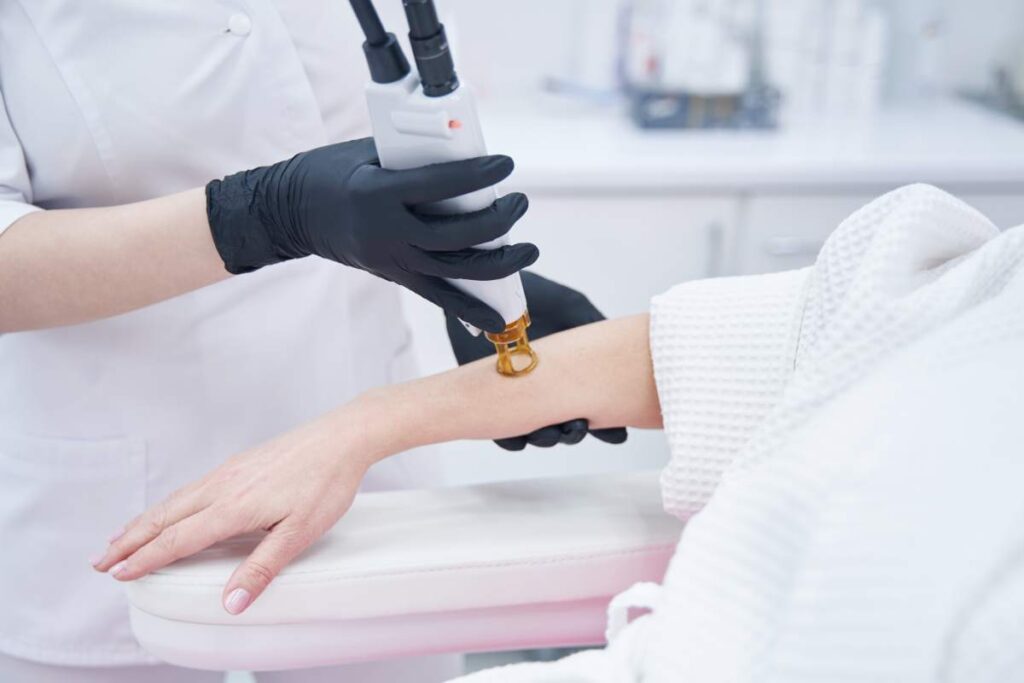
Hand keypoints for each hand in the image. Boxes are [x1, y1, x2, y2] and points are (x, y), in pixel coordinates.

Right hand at [91, 410, 373, 614]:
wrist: (342, 436)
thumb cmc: (326, 483)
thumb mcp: (300, 533)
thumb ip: (263, 568)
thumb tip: (231, 604)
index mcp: (234, 508)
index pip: (178, 539)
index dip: (146, 559)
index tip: (119, 575)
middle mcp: (223, 486)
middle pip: (164, 517)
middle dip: (129, 541)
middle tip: (99, 561)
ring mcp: (229, 471)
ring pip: (175, 499)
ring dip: (144, 520)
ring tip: (120, 537)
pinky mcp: (239, 463)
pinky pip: (191, 487)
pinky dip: (168, 503)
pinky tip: (169, 509)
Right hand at [206, 137, 537, 332]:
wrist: (290, 214)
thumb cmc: (330, 172)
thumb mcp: (369, 153)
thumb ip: (415, 156)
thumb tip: (469, 156)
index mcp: (377, 194)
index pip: (438, 186)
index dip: (477, 175)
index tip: (505, 163)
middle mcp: (387, 234)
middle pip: (456, 237)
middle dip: (498, 221)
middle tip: (518, 202)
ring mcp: (392, 261)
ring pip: (455, 271)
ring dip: (499, 264)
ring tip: (528, 250)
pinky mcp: (395, 277)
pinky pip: (440, 298)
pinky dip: (472, 309)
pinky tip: (500, 316)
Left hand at [446, 271, 628, 449]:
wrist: (488, 289)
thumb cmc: (530, 295)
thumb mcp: (570, 307)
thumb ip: (595, 330)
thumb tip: (624, 352)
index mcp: (570, 370)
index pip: (592, 403)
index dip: (607, 424)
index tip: (618, 434)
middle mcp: (546, 385)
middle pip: (566, 423)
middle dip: (575, 432)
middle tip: (579, 427)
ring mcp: (519, 393)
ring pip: (536, 431)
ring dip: (547, 437)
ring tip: (554, 432)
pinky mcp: (489, 395)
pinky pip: (501, 428)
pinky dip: (512, 438)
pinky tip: (523, 436)